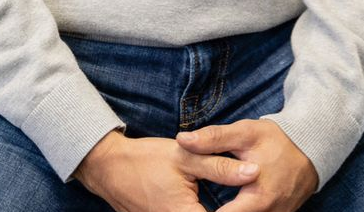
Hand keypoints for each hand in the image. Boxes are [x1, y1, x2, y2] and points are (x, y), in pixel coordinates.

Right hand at [74, 129, 259, 211]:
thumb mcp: (186, 157)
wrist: (109, 168)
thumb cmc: (147, 159)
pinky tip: (204, 201)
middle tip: (244, 198)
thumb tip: (254, 172)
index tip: (252, 199)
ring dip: (212, 208)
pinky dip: (197, 210)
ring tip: (218, 193)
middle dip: (228, 208)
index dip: (240, 210)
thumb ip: (221, 167)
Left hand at [176, 120, 316, 211]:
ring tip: (212, 205)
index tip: (190, 206)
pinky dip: (243, 211)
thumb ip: (213, 138)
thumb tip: (182, 140)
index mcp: (257, 199)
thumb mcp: (245, 134)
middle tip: (198, 204)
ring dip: (231, 211)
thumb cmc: (277, 139)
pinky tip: (234, 205)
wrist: (313, 146)